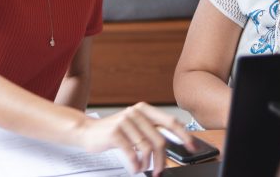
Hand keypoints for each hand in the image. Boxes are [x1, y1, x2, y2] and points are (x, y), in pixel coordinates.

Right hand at [73, 102, 193, 175]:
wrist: (87, 131)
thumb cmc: (114, 131)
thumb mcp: (134, 124)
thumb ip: (152, 128)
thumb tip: (175, 138)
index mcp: (144, 109)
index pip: (170, 122)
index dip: (183, 135)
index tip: (192, 147)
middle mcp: (136, 112)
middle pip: (160, 140)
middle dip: (163, 159)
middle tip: (160, 170)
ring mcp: (125, 121)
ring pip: (147, 148)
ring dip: (148, 164)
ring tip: (144, 169)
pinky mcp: (115, 133)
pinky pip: (132, 153)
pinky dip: (135, 164)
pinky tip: (134, 167)